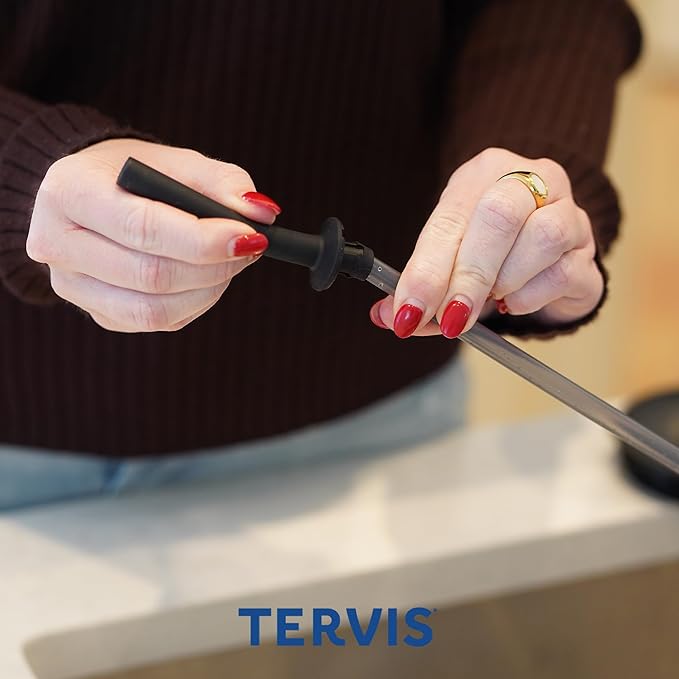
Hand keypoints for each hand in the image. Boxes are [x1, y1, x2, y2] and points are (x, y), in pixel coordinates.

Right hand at [26, 139, 280, 331]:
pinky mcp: (96, 313)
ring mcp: (72, 287)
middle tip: (250, 246)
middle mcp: (57, 244)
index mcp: (70, 192)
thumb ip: (221, 182)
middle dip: (215, 266)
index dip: (204, 240)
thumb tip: (262, 214)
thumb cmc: (133, 174)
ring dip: (209, 289)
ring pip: (155, 310)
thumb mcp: (175, 160)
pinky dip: (195, 303)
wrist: (89, 194)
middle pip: (152, 275)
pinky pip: (157, 322)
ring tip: (232, 261)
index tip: (251, 236)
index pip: (143, 229)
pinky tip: (207, 278)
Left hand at [369, 147, 603, 337]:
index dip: (427, 269)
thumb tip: (387, 317)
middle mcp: (529, 179)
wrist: (547, 251)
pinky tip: (515, 302)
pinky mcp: (588, 247)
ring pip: (543, 236)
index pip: (449, 218)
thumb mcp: (449, 260)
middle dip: (468, 277)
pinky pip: (565, 271)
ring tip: (492, 299)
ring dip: (506, 281)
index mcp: (481, 174)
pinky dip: (531, 296)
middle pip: (500, 216)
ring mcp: (567, 209)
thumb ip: (420, 287)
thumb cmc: (489, 250)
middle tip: (450, 319)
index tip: (408, 312)